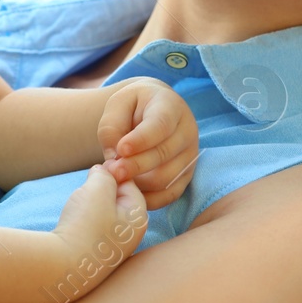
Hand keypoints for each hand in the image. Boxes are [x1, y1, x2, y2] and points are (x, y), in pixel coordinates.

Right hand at [46, 165, 147, 302]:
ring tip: (77, 214)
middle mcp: (131, 235)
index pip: (129, 183)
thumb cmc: (84, 225)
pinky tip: (73, 227)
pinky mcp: (96, 257)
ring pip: (101, 214)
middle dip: (98, 192)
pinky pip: (91, 230)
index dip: (110, 174)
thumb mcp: (97, 189)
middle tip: (84, 197)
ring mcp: (113, 248)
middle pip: (116, 199)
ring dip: (88, 208)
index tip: (93, 175)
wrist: (61, 267)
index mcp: (139, 217)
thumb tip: (104, 172)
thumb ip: (105, 174)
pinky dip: (81, 224)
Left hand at [97, 78, 198, 209]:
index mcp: (170, 106)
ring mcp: (190, 155)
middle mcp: (186, 131)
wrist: (151, 112)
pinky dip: (149, 198)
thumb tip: (115, 158)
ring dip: (139, 184)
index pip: (160, 125)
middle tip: (111, 172)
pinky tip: (130, 192)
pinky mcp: (186, 176)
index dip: (141, 140)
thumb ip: (112, 127)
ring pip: (166, 178)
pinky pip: (170, 194)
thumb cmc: (132, 107)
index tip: (121, 150)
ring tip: (117, 180)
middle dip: (135, 166)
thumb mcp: (117, 105)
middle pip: (164, 154)